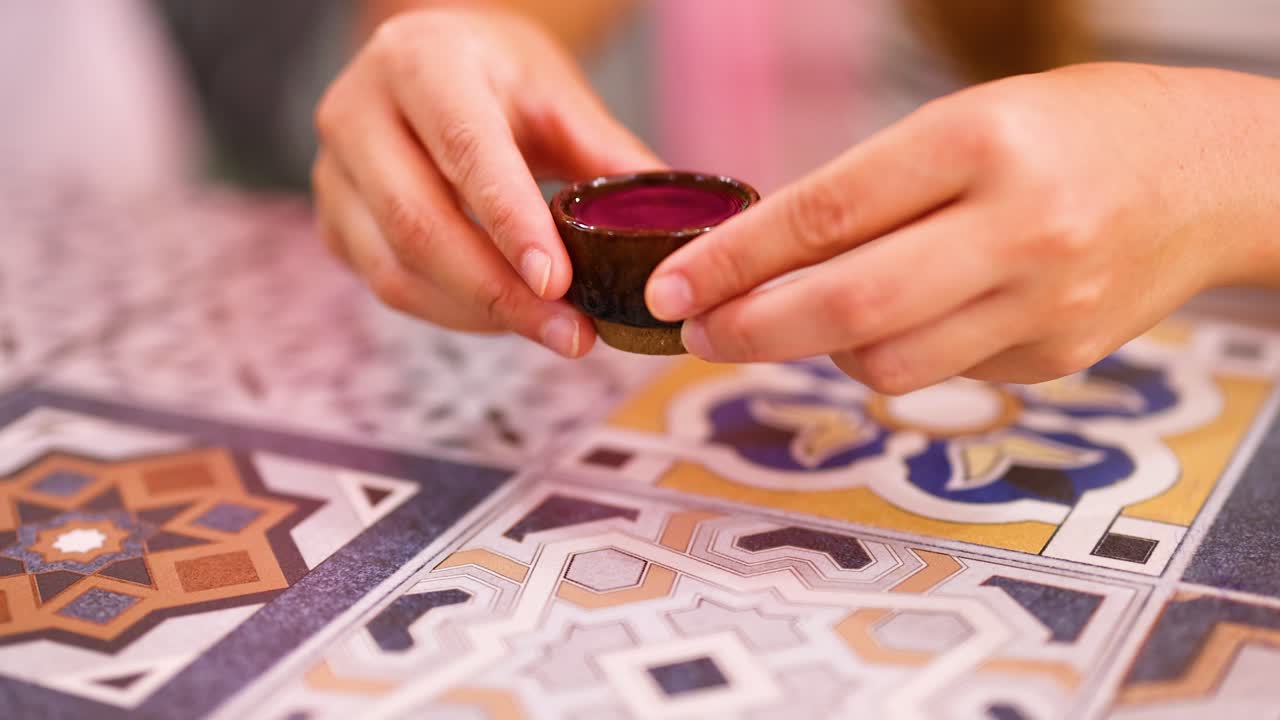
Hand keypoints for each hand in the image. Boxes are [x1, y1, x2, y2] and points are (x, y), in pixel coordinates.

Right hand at [313, 7, 659, 356]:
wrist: (435, 64)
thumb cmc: (502, 77)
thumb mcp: (559, 97)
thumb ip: (608, 160)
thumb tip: (678, 231)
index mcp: (420, 61)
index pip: (464, 148)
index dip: (510, 223)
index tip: (559, 284)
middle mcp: (357, 111)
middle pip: (419, 223)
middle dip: (501, 293)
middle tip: (572, 334)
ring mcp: (333, 172)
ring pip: (397, 269)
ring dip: (480, 315)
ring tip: (553, 331)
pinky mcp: (334, 221)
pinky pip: (389, 286)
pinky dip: (454, 314)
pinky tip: (508, 316)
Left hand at [646, 63, 1279, 391]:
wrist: (1212, 173)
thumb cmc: (1076, 130)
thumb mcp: (966, 121)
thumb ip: (869, 193)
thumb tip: (759, 260)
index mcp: (980, 142)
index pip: (827, 211)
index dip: (734, 258)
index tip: (673, 285)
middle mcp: (1018, 228)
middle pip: (849, 307)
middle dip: (751, 330)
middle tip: (697, 333)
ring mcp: (1045, 303)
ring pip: (887, 367)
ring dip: (819, 353)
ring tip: (803, 320)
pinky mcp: (1060, 358)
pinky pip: (942, 375)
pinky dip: (893, 357)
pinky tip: (898, 323)